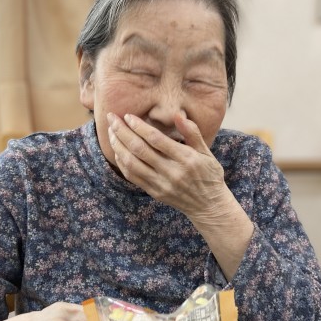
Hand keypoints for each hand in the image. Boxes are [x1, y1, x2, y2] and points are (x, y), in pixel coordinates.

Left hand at [107, 112, 230, 221]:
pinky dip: (122, 162)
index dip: (139, 126)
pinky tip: (118, 151)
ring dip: (118, 146)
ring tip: (111, 133)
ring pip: (132, 163)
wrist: (209, 205)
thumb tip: (178, 115)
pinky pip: (133, 177)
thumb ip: (192, 133)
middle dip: (122, 132)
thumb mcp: (207, 152)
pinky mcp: (155, 192)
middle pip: (139, 149)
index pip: (156, 139)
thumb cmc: (209, 175)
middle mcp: (172, 172)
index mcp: (186, 159)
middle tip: (111, 119)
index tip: (127, 116)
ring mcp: (161, 184)